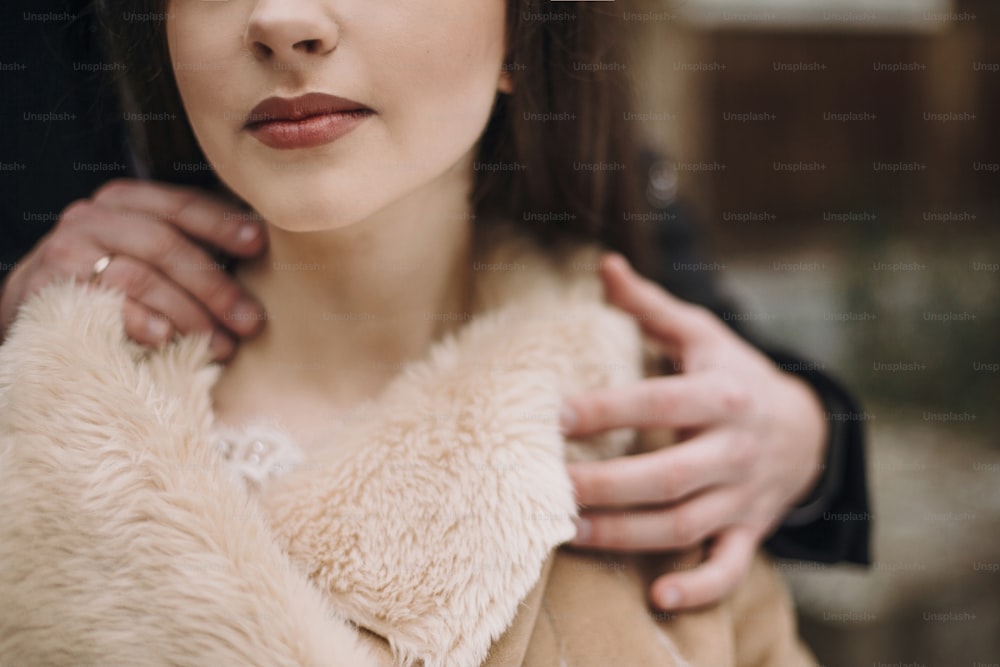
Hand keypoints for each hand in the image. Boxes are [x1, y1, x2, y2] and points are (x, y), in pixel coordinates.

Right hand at [0, 179, 266, 359]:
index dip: (221, 223)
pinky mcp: (48, 290)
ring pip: (140, 277)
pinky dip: (139, 321)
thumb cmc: (110, 282)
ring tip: (222, 345)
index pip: (180, 205)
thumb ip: (189, 247)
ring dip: (188, 314)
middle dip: (214, 285)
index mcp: (125, 201)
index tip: (258, 243)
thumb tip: (258, 251)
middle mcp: (93, 218)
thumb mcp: (146, 253)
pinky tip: (166, 338)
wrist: (35, 307)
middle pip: (165, 244)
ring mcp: (67, 252)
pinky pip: (103, 305)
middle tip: (250, 320)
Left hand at [562, 252, 827, 610]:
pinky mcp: (750, 530)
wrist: (808, 428)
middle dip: (608, 485)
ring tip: (570, 532)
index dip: (609, 410)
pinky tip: (659, 597)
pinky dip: (700, 587)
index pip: (660, 403)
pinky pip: (729, 566)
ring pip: (685, 524)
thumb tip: (603, 265)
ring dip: (627, 534)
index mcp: (721, 395)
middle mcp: (735, 449)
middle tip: (552, 486)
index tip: (556, 415)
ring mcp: (743, 496)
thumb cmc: (735, 374)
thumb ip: (650, 306)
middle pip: (668, 475)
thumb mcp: (702, 334)